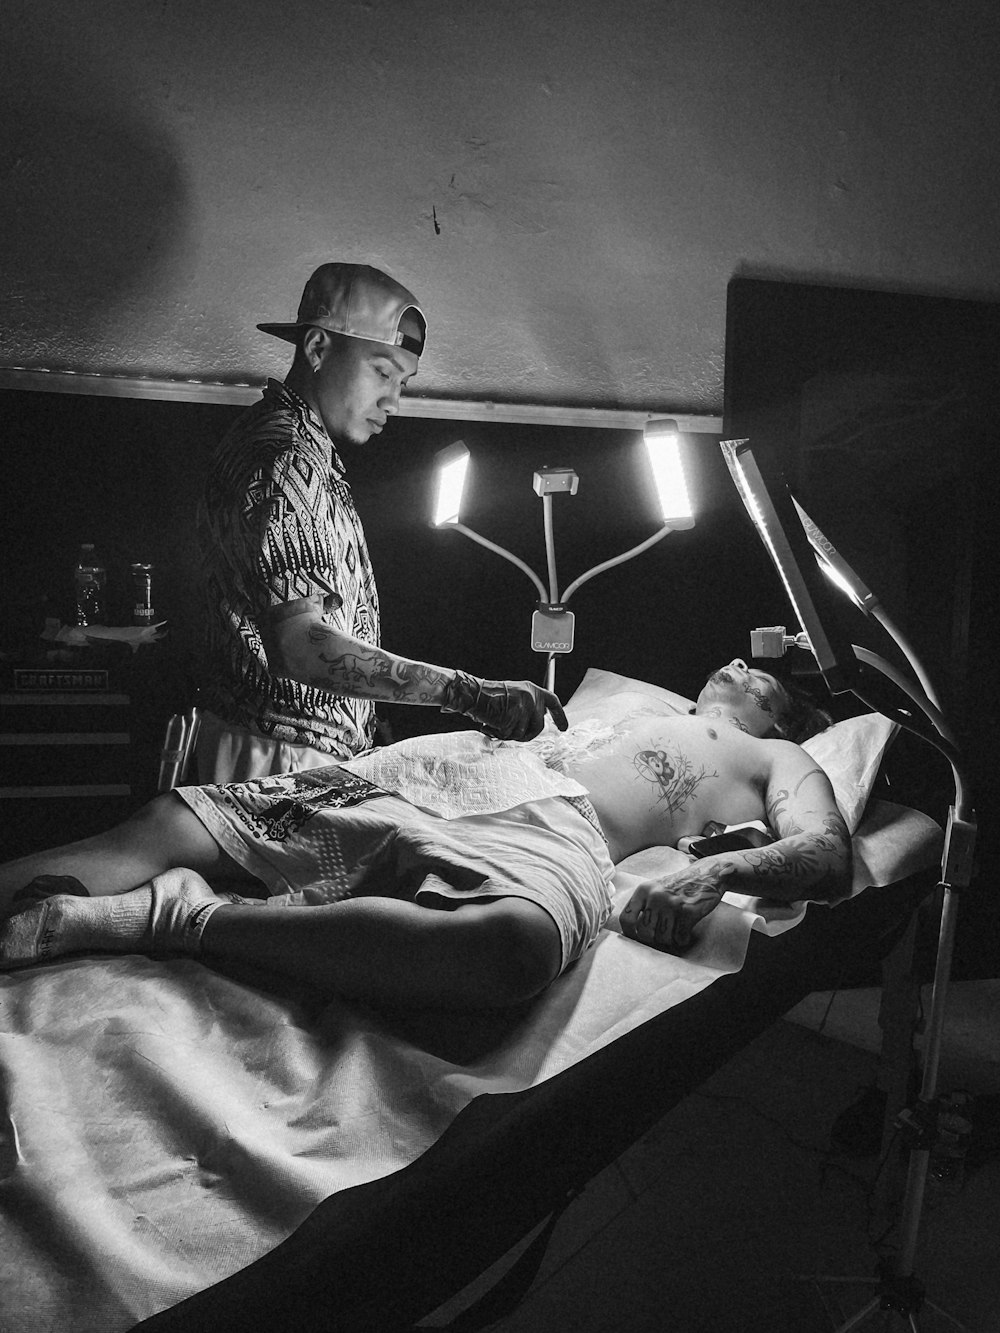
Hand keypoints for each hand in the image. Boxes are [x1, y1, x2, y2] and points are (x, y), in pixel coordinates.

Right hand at [441, 670, 567, 740]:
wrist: (473, 694)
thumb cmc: (489, 698)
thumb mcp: (514, 697)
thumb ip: (528, 708)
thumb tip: (537, 726)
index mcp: (532, 690)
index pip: (553, 702)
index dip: (560, 716)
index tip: (563, 728)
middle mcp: (531, 697)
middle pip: (539, 727)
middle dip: (526, 735)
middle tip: (510, 732)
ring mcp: (524, 706)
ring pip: (524, 733)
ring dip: (511, 734)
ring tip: (498, 723)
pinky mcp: (515, 716)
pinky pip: (511, 734)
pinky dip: (500, 733)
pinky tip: (492, 723)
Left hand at [619, 869, 723, 951]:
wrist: (707, 874)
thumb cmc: (680, 886)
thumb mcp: (655, 888)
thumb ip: (643, 905)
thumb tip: (630, 931)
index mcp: (643, 890)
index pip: (626, 918)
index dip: (629, 933)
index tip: (637, 937)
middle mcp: (655, 896)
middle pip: (644, 933)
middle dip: (653, 939)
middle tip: (662, 936)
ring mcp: (671, 904)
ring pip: (662, 938)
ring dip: (670, 940)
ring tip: (675, 930)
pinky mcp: (688, 912)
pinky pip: (680, 938)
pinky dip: (683, 939)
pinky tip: (686, 932)